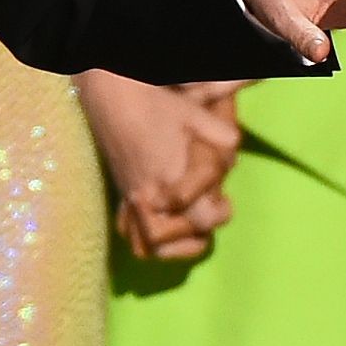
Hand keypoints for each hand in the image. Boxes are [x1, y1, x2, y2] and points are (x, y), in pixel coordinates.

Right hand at [82, 73, 239, 261]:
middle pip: (171, 238)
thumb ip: (224, 140)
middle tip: (209, 211)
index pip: (202, 215)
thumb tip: (232, 160)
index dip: (219, 212)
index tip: (224, 200)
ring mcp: (130, 199)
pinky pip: (127, 231)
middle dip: (196, 230)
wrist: (113, 98)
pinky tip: (161, 228)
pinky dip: (143, 240)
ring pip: (146, 245)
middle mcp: (150, 197)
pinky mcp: (120, 196)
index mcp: (172, 180)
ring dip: (170, 246)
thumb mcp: (199, 117)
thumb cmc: (158, 107)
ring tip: (188, 234)